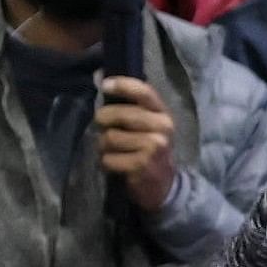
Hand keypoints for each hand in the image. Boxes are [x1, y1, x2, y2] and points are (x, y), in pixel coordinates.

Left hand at [96, 77, 180, 211]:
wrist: (163, 185)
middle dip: (103, 121)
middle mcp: (162, 127)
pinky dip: (107, 163)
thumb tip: (102, 81)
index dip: (123, 86)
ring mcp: (154, 146)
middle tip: (106, 130)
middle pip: (118, 115)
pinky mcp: (142, 165)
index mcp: (162, 113)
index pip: (144, 92)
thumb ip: (129, 106)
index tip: (105, 85)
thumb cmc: (148, 149)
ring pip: (109, 137)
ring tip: (116, 152)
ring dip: (104, 146)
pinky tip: (119, 166)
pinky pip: (108, 158)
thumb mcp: (146, 126)